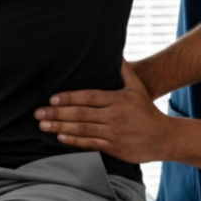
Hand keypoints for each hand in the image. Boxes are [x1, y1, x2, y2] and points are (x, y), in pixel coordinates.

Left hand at [34, 59, 169, 163]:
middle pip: (81, 113)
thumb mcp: (137, 87)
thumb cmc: (147, 111)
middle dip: (57, 113)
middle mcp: (114, 116)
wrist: (163, 137)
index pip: (89, 96)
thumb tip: (115, 53)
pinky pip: (90, 144)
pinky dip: (74, 141)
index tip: (52, 98)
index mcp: (118, 99)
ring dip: (60, 127)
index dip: (69, 97)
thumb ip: (124, 71)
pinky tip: (60, 138)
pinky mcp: (114, 148)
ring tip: (43, 126)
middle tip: (38, 113)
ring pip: (83, 129)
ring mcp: (113, 133)